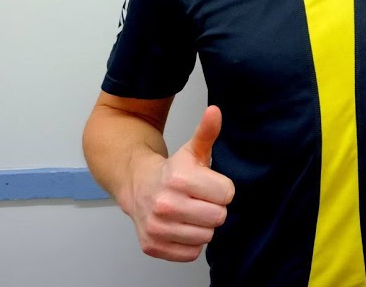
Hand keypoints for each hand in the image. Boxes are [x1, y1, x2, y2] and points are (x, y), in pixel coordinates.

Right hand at [127, 106, 234, 261]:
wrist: (138, 185)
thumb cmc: (173, 171)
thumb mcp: (192, 150)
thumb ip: (207, 132)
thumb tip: (215, 110)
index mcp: (179, 178)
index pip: (227, 194)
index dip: (222, 189)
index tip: (209, 184)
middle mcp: (165, 204)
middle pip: (219, 217)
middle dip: (213, 208)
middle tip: (199, 200)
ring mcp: (156, 227)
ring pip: (206, 237)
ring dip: (202, 226)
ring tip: (190, 212)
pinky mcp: (152, 246)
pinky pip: (191, 253)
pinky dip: (190, 243)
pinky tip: (181, 226)